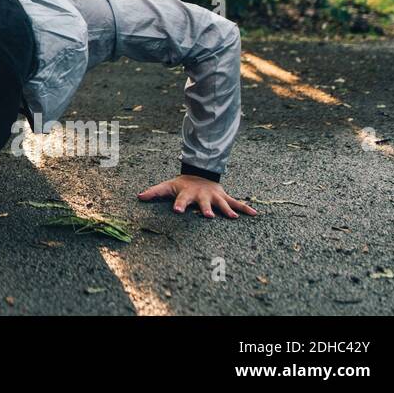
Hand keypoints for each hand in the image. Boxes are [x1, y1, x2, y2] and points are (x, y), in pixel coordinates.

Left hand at [138, 174, 257, 218]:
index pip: (181, 200)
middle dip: (206, 209)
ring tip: (233, 218)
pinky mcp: (224, 197)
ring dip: (227, 210)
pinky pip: (236, 203)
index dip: (179, 205)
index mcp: (187, 194)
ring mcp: (214, 196)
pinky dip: (245, 208)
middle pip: (203, 203)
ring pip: (221, 204)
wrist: (199, 174)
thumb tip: (138, 196)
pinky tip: (255, 214)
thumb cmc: (181, 185)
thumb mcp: (167, 187)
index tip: (177, 211)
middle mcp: (201, 196)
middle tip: (208, 216)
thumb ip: (154, 192)